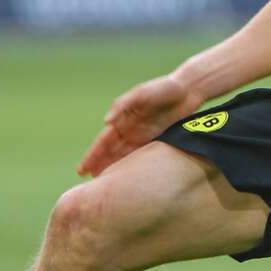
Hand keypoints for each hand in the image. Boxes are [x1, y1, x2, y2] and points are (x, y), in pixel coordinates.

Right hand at [77, 73, 199, 176]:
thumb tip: (107, 121)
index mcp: (123, 118)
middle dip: (99, 164)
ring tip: (103, 183)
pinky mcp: (157, 138)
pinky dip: (133, 165)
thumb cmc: (163, 88)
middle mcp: (130, 128)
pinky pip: (141, 154)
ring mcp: (143, 134)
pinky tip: (128, 177)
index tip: (82, 169)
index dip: (92, 155)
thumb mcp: (142, 93)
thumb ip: (124, 105)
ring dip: (113, 167)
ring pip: (123, 155)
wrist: (188, 89)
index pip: (104, 141)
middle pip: (110, 151)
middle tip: (88, 181)